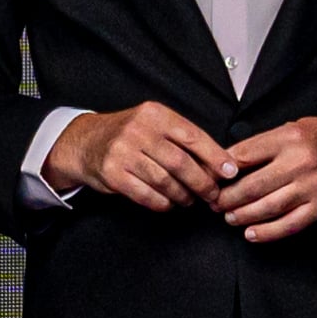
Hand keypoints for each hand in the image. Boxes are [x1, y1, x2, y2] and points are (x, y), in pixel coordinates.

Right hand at [49, 103, 225, 212]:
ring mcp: (123, 152)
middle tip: (212, 194)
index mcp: (155, 114)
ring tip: (189, 199)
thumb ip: (183, 139)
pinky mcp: (113, 174)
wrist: (87, 142)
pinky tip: (168, 203)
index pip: (193, 136)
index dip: (215, 156)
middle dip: (202, 183)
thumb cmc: (129, 135)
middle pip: (181, 162)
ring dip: (183, 195)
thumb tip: (220, 163)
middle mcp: (139, 130)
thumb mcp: (154, 124)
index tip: (230, 172)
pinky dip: (162, 203)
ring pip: (165, 181)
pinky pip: (146, 195)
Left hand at [215, 114, 316, 244]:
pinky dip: (268, 232)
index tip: (211, 178)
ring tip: (229, 217)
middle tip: (214, 202)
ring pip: (268, 207)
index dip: (223, 169)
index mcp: (290, 138)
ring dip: (243, 216)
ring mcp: (312, 186)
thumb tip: (230, 163)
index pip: (245, 154)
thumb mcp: (295, 128)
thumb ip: (265, 144)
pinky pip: (290, 224)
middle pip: (253, 185)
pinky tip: (252, 233)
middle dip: (228, 198)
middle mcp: (301, 162)